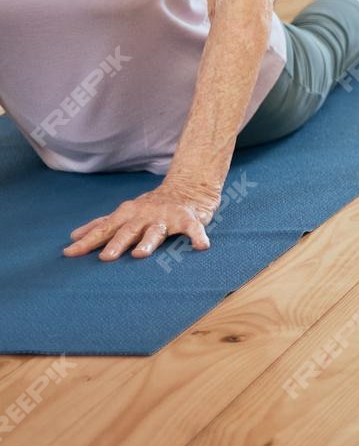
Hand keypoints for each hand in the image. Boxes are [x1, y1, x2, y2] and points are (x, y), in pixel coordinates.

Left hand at [64, 182, 218, 260]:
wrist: (188, 188)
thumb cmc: (151, 206)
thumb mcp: (124, 213)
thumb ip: (102, 225)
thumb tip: (73, 237)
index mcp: (127, 215)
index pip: (103, 229)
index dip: (87, 241)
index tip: (70, 253)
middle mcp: (144, 215)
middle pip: (128, 231)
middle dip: (116, 243)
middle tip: (105, 258)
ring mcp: (166, 217)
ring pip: (156, 231)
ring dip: (148, 242)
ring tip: (140, 254)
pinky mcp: (189, 219)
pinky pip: (193, 228)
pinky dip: (197, 237)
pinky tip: (201, 247)